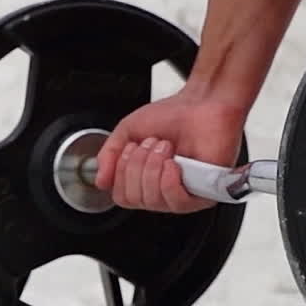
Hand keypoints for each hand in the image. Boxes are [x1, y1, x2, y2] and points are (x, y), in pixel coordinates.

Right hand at [94, 91, 247, 213]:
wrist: (203, 103)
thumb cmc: (173, 115)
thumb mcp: (128, 130)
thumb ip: (108, 154)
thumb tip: (101, 181)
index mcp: (145, 180)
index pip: (122, 197)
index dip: (121, 172)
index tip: (132, 146)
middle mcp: (163, 190)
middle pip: (134, 199)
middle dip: (137, 165)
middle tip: (152, 143)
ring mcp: (183, 194)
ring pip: (152, 201)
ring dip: (153, 168)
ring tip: (165, 147)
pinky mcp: (204, 195)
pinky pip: (176, 202)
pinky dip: (169, 180)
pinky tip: (173, 163)